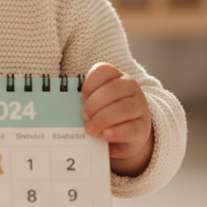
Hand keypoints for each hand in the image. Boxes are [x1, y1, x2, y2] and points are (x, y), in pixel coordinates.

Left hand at [81, 62, 152, 176]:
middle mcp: (131, 88)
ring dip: (102, 119)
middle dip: (94, 104)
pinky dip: (117, 132)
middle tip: (84, 116)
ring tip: (90, 129)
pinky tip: (106, 135)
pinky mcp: (143, 128)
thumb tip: (64, 110)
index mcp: (117, 77)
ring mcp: (140, 108)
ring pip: (123, 108)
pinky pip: (131, 128)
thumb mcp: (98, 104)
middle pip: (113, 89)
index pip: (104, 70)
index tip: (82, 96)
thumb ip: (87, 102)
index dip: (90, 82)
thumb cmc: (107, 115)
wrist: (128, 135)